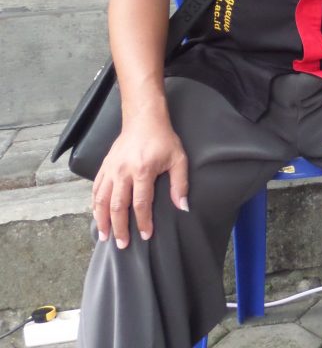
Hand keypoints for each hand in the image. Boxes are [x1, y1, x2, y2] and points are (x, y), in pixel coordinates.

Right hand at [91, 108, 188, 248]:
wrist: (143, 120)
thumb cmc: (163, 140)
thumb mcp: (178, 159)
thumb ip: (180, 184)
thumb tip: (183, 207)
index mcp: (142, 171)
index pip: (141, 204)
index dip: (143, 222)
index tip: (145, 235)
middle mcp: (123, 172)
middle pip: (117, 207)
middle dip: (119, 228)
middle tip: (122, 245)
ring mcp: (110, 170)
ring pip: (101, 200)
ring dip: (102, 220)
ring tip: (104, 236)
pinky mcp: (104, 166)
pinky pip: (96, 189)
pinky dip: (94, 205)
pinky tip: (97, 215)